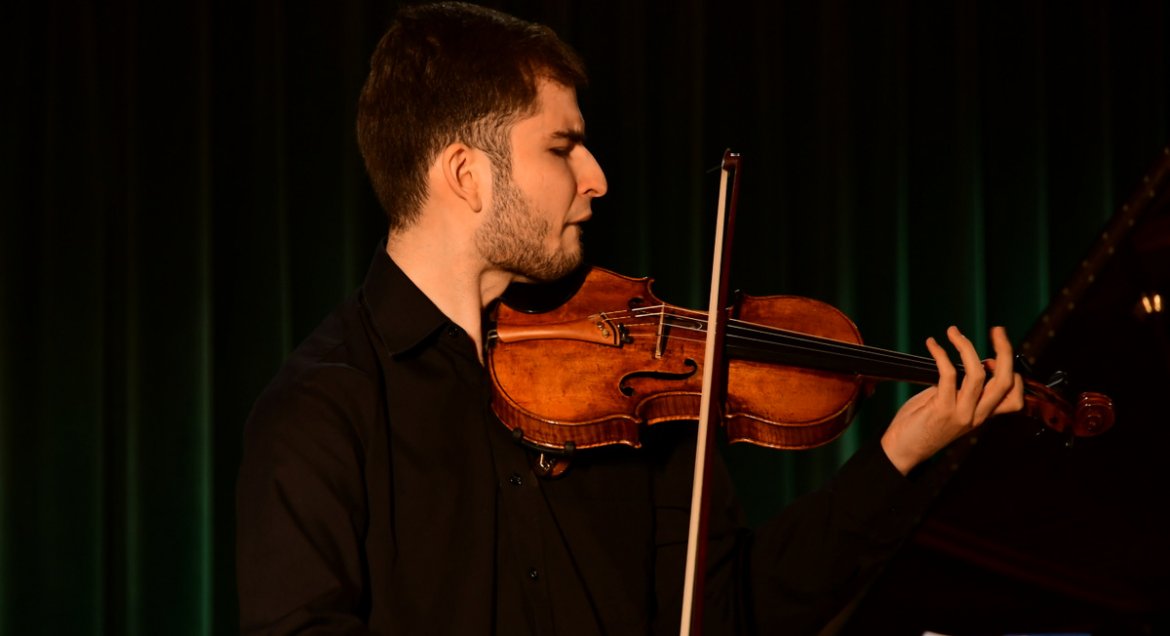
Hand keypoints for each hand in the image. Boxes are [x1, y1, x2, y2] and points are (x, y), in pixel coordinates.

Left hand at [880, 326, 1024, 474]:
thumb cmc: (922, 425)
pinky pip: (948, 375)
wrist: (901, 451)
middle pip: (1004, 381)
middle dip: (1005, 350)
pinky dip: (941, 354)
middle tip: (998, 330)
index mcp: (982, 416)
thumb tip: (969, 363)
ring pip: (978, 374)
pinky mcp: (941, 409)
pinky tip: (933, 344)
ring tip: (953, 332)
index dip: (1013, 373)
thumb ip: (962, 388)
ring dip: (966, 346)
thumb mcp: (949, 406)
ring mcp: (961, 414)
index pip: (1014, 397)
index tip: (997, 354)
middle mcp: (977, 416)